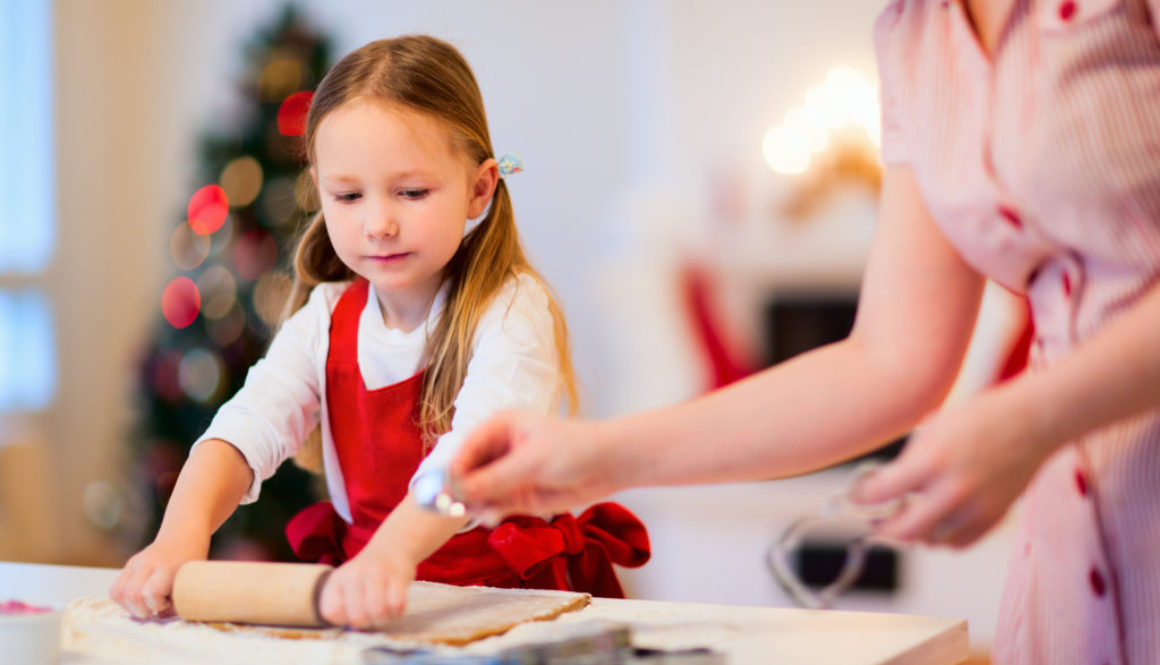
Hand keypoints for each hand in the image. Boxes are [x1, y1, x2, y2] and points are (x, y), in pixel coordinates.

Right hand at [109, 536, 208, 618]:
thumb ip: (181, 599)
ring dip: (131, 607)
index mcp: (166, 566)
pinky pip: (116, 589)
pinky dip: (125, 601)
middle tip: (157, 608)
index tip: (169, 603)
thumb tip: (162, 616)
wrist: (183, 533)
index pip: (149, 592)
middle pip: (130, 595)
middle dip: (142, 611)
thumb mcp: (194, 578)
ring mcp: (134, 563)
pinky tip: (140, 600)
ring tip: (148, 605)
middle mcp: (146, 563)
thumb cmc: (192, 559)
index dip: (157, 605)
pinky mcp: (128, 566)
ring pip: (118, 593)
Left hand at [318, 548, 414, 628]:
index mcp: (337, 579)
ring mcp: (376, 573)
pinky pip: (396, 605)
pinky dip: (397, 612)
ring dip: (384, 618)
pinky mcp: (397, 575)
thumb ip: (344, 607)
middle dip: (368, 622)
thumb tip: (353, 629)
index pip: (331, 612)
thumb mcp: (348, 585)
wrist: (392, 546)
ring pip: (378, 612)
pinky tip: (396, 606)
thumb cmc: (368, 574)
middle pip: (357, 617)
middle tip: (373, 615)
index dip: (343, 619)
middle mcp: (353, 574)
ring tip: (386, 611)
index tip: (353, 612)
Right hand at [451, 412, 617, 521]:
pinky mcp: (516, 495)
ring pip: (477, 493)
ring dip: (475, 505)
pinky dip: (490, 513)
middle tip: (455, 509)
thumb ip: (496, 478)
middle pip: (466, 472)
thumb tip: (460, 491)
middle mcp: (497, 450)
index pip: (465, 448)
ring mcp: (506, 474)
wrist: (607, 465)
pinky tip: (492, 518)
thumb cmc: (573, 448)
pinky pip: (493, 506)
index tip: (445, 490)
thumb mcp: (531, 462)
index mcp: (497, 427)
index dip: (452, 469)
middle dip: (460, 491)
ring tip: (483, 513)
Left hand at [851, 387, 1051, 547]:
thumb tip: (883, 487)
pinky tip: (939, 520)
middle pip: (903, 532)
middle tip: (879, 520)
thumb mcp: (932, 430)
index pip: (881, 494)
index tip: (858, 498)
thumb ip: (908, 462)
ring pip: (931, 541)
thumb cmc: (979, 419)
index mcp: (931, 461)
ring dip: (916, 532)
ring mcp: (975, 508)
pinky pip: (958, 543)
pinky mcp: (994, 518)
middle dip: (884, 528)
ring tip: (913, 514)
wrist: (1031, 422)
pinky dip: (943, 537)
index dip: (862, 498)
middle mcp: (952, 490)